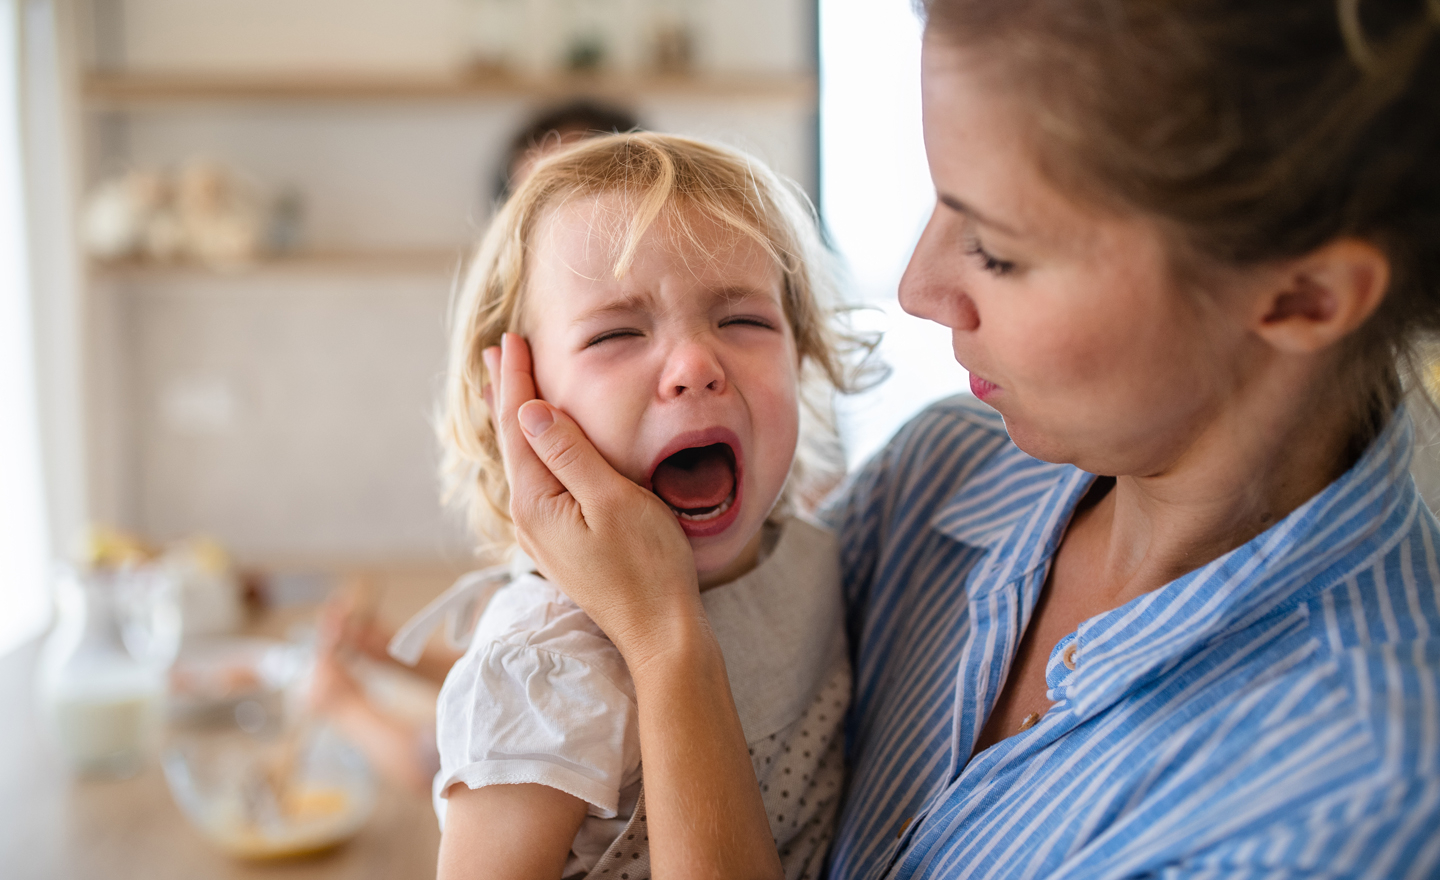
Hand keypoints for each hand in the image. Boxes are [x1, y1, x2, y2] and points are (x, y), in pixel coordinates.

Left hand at [486, 334, 704, 665]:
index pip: (520, 425)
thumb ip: (570, 454)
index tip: (511, 340)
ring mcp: (545, 534)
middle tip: (496, 351)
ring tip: (505, 388)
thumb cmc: (647, 566)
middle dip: (507, 393)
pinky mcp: (563, 543)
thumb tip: (530, 410)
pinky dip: (534, 449)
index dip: (516, 379)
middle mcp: (530, 518)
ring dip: (518, 419)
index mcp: (537, 502)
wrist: (660, 631)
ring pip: (524, 462)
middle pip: (513, 441)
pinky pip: (538, 481)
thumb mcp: (613, 500)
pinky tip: (536, 447)